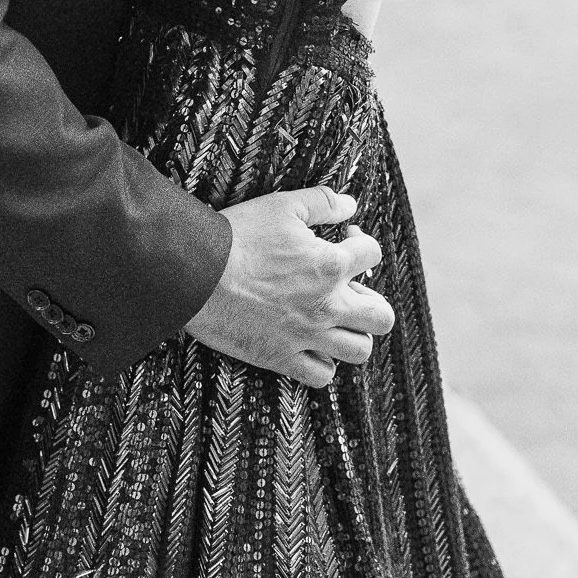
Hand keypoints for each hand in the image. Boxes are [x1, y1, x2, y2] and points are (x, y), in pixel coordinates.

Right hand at [186, 184, 395, 388]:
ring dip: (353, 334)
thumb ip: (323, 202)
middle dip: (373, 300)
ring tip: (335, 321)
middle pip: (382, 316)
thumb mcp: (283, 205)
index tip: (344, 239)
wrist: (195, 274)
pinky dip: (322, 363)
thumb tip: (351, 204)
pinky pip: (321, 375)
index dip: (361, 242)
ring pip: (359, 350)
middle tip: (350, 290)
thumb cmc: (238, 236)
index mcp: (331, 265)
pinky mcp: (282, 357)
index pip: (373, 254)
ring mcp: (307, 336)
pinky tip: (310, 345)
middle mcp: (327, 305)